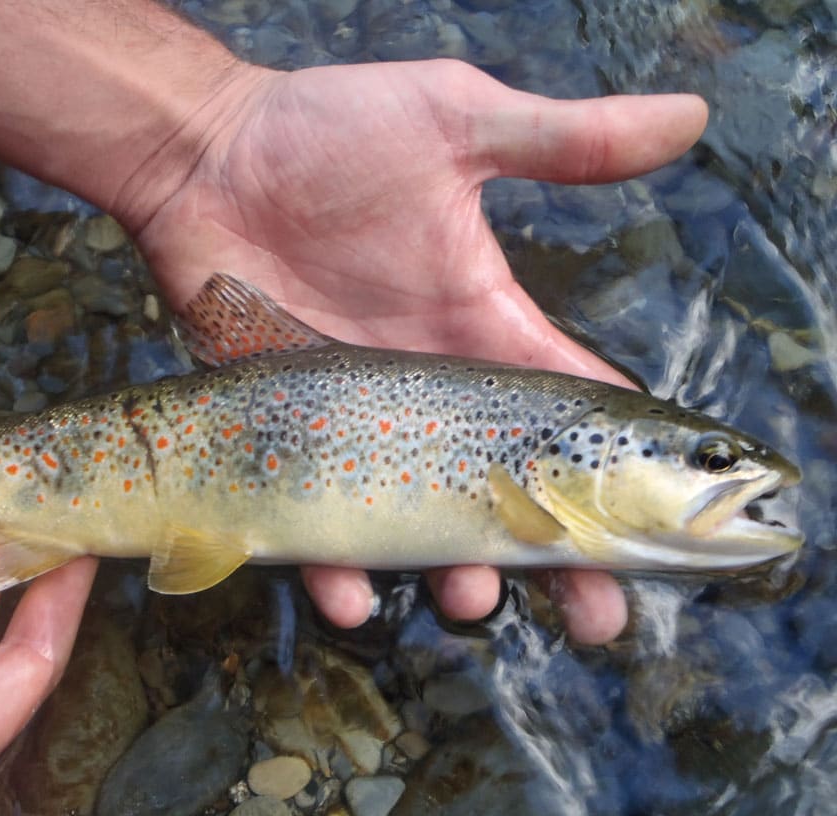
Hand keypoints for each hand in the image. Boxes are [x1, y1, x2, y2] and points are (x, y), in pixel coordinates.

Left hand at [128, 59, 707, 643]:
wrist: (207, 161)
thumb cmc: (325, 136)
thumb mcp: (455, 122)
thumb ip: (561, 138)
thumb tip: (688, 114)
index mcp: (480, 332)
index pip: (566, 419)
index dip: (614, 478)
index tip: (656, 543)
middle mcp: (427, 391)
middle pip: (507, 493)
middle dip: (554, 561)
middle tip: (594, 621)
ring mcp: (355, 423)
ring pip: (415, 523)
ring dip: (449, 575)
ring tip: (468, 602)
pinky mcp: (284, 436)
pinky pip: (310, 518)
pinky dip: (330, 566)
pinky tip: (348, 594)